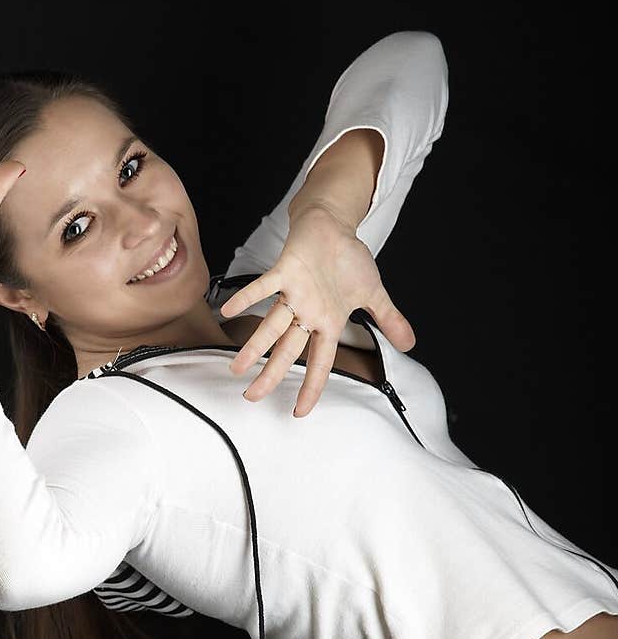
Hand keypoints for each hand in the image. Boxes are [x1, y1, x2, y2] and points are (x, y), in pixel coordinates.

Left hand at [219, 203, 415, 417]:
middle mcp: (307, 313)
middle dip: (270, 375)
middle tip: (252, 397)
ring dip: (254, 346)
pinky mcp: (285, 271)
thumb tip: (409, 344)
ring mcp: (294, 294)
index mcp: (327, 322)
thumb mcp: (374, 294)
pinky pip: (263, 287)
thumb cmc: (347, 260)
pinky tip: (228, 310)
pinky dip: (247, 297)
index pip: (320, 362)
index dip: (311, 387)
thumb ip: (388, 321)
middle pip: (287, 351)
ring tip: (236, 367)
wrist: (333, 227)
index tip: (299, 412)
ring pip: (271, 326)